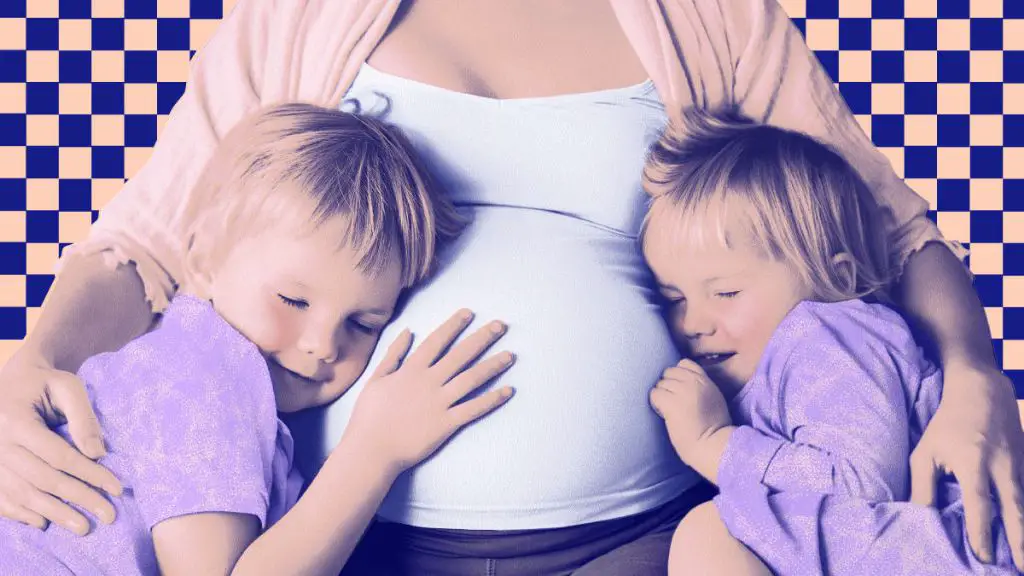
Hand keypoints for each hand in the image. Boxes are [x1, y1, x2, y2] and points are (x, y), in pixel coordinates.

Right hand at [0, 346, 122, 535]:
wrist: (13, 379)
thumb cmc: (45, 382)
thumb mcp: (68, 387)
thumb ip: (83, 418)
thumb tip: (97, 454)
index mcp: (16, 420)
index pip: (59, 456)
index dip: (90, 474)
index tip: (117, 488)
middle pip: (43, 479)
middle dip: (78, 499)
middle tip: (108, 515)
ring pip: (22, 493)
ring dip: (53, 513)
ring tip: (82, 527)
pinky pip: (0, 497)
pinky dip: (20, 513)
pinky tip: (43, 523)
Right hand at [341, 309, 514, 474]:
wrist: (370, 450)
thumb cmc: (369, 416)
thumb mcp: (376, 379)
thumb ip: (393, 354)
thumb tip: (408, 331)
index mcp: (411, 370)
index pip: (437, 340)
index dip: (454, 325)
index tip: (469, 313)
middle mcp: (429, 382)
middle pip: (461, 355)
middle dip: (482, 338)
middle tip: (501, 326)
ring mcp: (439, 403)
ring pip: (472, 379)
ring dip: (493, 365)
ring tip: (510, 355)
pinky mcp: (446, 424)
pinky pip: (473, 409)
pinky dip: (492, 399)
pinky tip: (508, 391)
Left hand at [649, 359, 731, 463]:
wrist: (713, 446)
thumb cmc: (713, 429)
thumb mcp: (714, 399)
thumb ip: (700, 386)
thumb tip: (681, 381)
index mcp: (706, 380)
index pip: (684, 363)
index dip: (677, 376)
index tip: (679, 390)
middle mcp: (694, 382)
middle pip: (668, 372)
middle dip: (667, 386)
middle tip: (671, 402)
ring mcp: (682, 391)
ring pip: (660, 383)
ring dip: (661, 396)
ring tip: (668, 410)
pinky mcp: (671, 403)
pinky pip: (654, 394)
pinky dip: (655, 404)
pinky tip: (663, 414)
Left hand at [910, 363, 1023, 570]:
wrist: (981, 390)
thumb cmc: (946, 424)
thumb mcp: (926, 452)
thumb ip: (923, 486)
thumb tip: (920, 517)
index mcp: (973, 463)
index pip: (979, 503)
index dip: (981, 532)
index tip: (982, 556)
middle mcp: (1001, 466)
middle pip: (1014, 509)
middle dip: (1019, 541)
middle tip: (1020, 568)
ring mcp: (1018, 464)